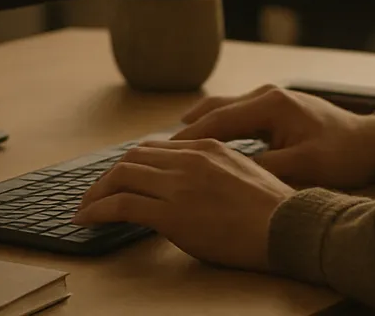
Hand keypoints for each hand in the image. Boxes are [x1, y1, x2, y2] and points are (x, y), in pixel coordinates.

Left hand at [73, 139, 294, 269]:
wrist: (288, 226)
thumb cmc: (274, 211)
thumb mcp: (242, 174)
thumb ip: (212, 172)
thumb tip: (192, 188)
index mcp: (207, 147)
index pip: (155, 148)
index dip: (131, 163)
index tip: (120, 178)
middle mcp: (189, 159)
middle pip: (133, 158)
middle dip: (109, 176)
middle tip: (96, 193)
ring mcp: (180, 185)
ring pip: (122, 176)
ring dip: (97, 192)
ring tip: (86, 208)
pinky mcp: (172, 213)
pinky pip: (122, 205)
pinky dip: (98, 209)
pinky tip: (88, 219)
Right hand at [174, 85, 374, 188]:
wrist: (374, 140)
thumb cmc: (343, 154)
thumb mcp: (304, 167)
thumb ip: (264, 169)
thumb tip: (225, 175)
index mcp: (270, 105)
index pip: (216, 122)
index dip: (186, 141)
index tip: (159, 156)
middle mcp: (265, 95)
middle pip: (213, 111)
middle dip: (184, 133)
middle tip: (154, 153)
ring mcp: (270, 99)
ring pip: (222, 110)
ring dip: (197, 128)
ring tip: (168, 148)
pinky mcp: (275, 108)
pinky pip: (234, 115)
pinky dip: (214, 127)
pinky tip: (201, 143)